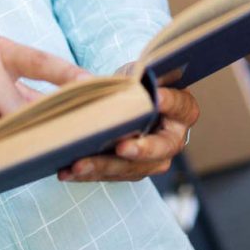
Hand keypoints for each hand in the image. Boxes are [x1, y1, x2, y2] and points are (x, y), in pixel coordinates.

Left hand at [58, 86, 199, 182]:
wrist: (132, 103)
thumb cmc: (139, 84)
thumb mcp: (139, 73)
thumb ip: (132, 76)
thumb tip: (98, 81)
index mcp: (183, 110)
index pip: (180, 105)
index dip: (170, 102)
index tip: (157, 96)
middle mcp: (173, 140)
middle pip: (160, 149)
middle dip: (139, 150)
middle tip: (122, 147)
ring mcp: (153, 160)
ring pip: (131, 168)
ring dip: (103, 167)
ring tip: (78, 164)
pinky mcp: (131, 171)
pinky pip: (111, 175)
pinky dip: (88, 174)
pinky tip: (67, 171)